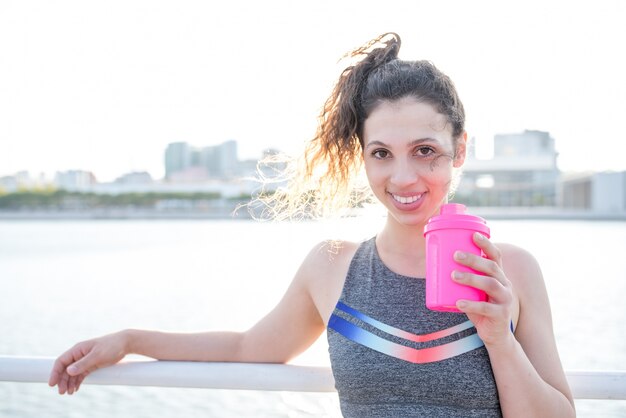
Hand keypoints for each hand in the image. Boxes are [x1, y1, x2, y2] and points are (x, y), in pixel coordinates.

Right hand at [48, 331, 129, 394]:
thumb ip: (83, 363)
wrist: (125, 344)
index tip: (52, 384)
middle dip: (62, 381)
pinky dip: (77, 382)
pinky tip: (75, 389)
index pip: (61, 361)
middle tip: (62, 392)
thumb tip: (68, 371)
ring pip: (73, 373)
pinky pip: (81, 374)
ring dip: (69, 383)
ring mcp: (85, 360)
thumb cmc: (111, 346)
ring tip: (69, 393)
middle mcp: (79, 355)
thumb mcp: (97, 355)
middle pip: (66, 369)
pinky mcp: (91, 365)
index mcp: (78, 349)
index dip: (55, 372)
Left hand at [451, 232, 514, 346]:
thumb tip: (433, 265)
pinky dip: (471, 304)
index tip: (474, 235)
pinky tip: (458, 303)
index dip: (486, 244)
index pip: (496, 256)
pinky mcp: (500, 315)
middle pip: (491, 267)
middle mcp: (505, 285)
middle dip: (473, 259)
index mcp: (499, 276)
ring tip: (453, 275)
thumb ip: (461, 280)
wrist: (495, 335)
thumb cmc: (480, 307)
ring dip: (471, 278)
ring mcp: (505, 300)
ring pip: (490, 284)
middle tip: (455, 255)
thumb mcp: (473, 291)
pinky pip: (486, 308)